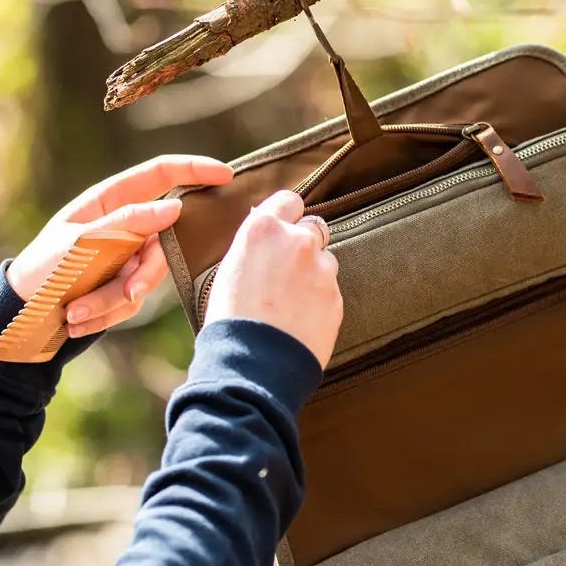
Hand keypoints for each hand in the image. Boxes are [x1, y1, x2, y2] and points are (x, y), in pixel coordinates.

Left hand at [8, 155, 232, 338]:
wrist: (24, 309)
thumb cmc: (44, 264)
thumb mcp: (81, 240)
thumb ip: (129, 223)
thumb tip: (174, 208)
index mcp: (113, 199)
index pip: (163, 175)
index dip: (195, 170)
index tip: (225, 174)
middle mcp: (127, 225)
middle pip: (163, 242)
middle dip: (142, 274)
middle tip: (127, 293)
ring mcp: (129, 256)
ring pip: (146, 279)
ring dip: (111, 300)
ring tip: (74, 312)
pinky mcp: (127, 285)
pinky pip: (132, 302)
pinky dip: (105, 313)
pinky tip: (77, 320)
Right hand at [203, 190, 342, 368]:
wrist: (253, 364)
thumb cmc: (229, 320)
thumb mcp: (229, 271)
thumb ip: (254, 248)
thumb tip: (265, 241)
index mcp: (264, 230)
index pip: (289, 201)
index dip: (288, 214)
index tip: (285, 226)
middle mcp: (298, 242)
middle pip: (312, 229)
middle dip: (303, 244)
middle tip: (287, 270)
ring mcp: (321, 270)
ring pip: (325, 261)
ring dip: (314, 274)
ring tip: (292, 302)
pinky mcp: (336, 298)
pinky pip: (331, 291)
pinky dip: (320, 301)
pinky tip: (301, 320)